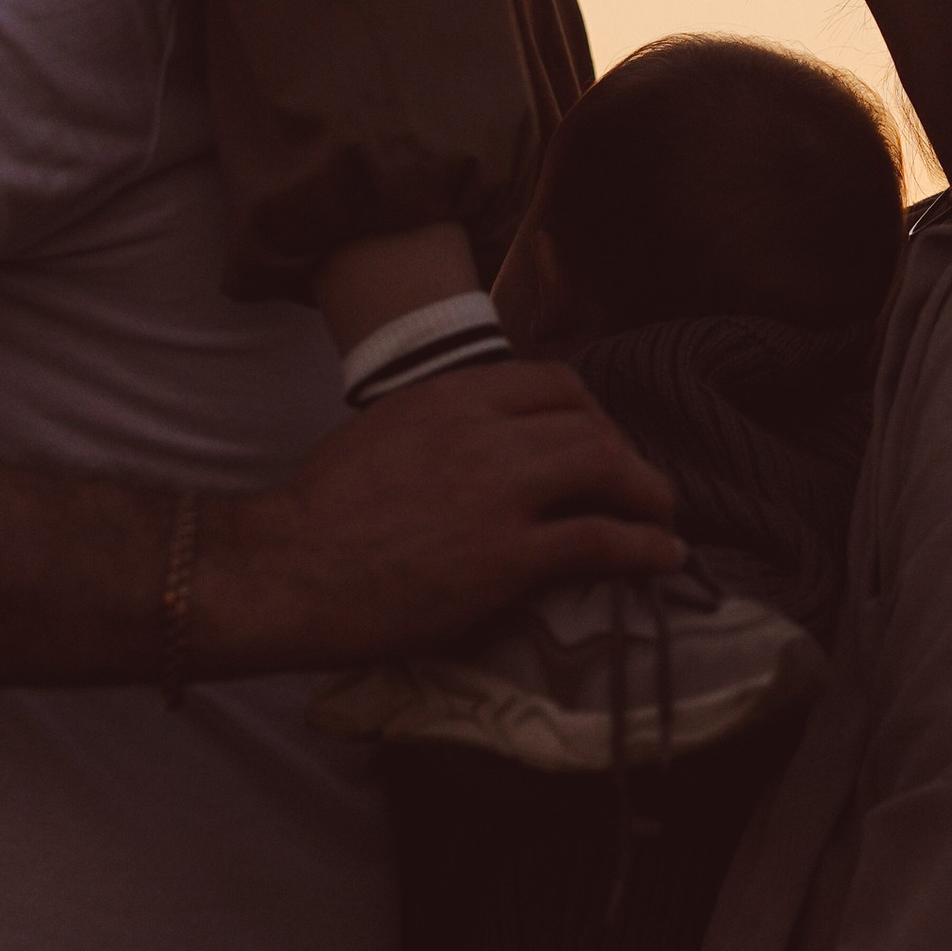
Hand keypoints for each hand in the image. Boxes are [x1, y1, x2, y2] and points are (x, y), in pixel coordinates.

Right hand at [186, 364, 679, 674]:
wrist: (287, 568)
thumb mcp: (383, 432)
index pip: (552, 382)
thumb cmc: (319, 510)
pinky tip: (664, 558)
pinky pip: (600, 540)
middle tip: (635, 488)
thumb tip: (477, 443)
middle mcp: (483, 431)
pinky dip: (645, 546)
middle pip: (589, 421)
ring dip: (649, 493)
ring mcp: (498, 492)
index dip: (591, 412)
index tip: (599, 439)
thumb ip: (442, 425)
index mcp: (451, 394)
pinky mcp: (506, 556)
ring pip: (608, 467)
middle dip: (625, 454)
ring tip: (663, 519)